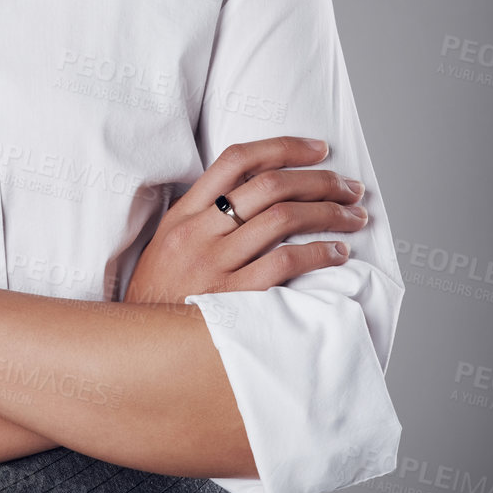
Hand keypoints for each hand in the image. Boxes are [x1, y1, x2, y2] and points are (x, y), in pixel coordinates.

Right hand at [123, 136, 366, 304]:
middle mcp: (198, 231)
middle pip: (269, 185)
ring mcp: (214, 264)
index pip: (236, 160)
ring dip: (328, 214)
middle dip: (320, 181)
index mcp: (183, 212)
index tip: (319, 149)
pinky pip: (283, 264)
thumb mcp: (169, 243)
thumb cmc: (160, 294)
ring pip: (282, 219)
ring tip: (353, 217)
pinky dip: (318, 253)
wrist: (139, 346)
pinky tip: (337, 254)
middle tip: (350, 187)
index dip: (284, 147)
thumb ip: (204, 215)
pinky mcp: (231, 297)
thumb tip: (258, 192)